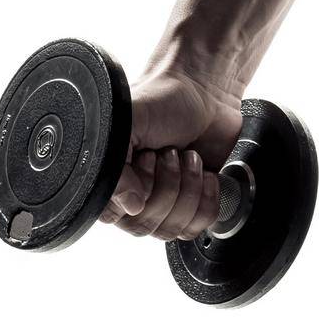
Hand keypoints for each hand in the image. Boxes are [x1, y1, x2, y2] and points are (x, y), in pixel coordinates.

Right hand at [99, 68, 244, 241]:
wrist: (206, 90)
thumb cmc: (164, 100)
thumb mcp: (130, 121)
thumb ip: (115, 165)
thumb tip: (131, 206)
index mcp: (110, 179)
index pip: (116, 217)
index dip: (138, 190)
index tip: (147, 158)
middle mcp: (134, 195)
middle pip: (146, 226)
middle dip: (168, 184)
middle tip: (171, 152)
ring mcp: (167, 202)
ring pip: (174, 229)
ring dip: (188, 188)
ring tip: (188, 157)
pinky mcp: (196, 202)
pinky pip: (199, 225)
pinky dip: (208, 198)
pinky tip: (205, 173)